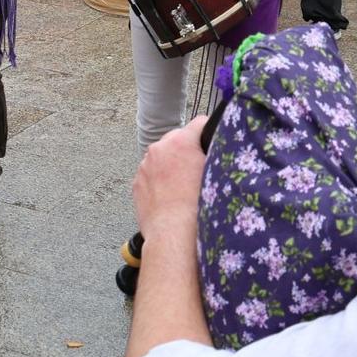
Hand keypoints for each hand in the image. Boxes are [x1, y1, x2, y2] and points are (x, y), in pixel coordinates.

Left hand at [134, 120, 206, 237]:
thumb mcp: (216, 174)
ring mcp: (145, 165)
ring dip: (172, 164)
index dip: (210, 132)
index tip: (215, 141)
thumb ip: (216, 153)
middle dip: (188, 149)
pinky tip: (171, 195)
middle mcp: (159, 148)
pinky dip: (160, 180)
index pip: (200, 122)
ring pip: (163, 156)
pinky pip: (151, 173)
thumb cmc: (198, 207)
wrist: (173, 234)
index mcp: (180, 141)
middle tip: (199, 169)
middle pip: (178, 138)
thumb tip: (219, 146)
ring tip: (184, 186)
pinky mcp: (137, 182)